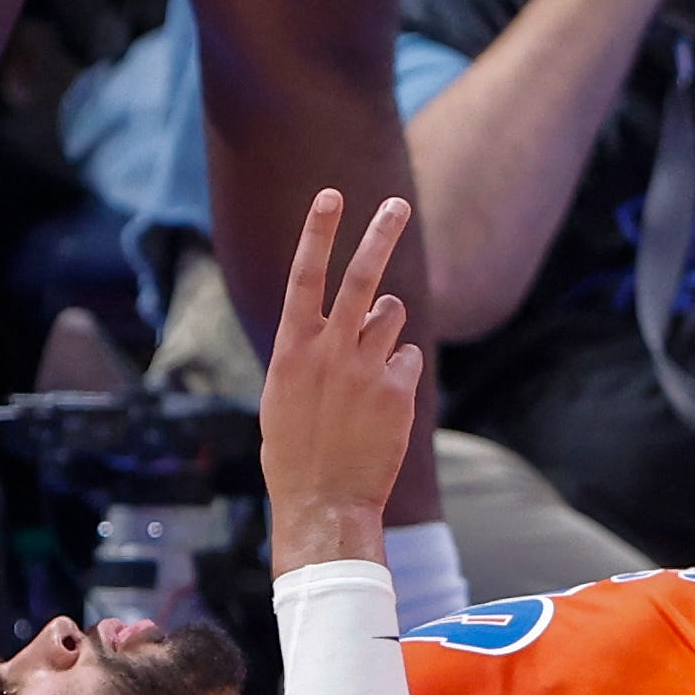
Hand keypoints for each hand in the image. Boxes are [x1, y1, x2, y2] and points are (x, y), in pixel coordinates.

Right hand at [261, 189, 425, 557]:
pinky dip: (399, 370)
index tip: (330, 195)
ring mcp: (366, 368)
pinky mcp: (398, 391)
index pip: (305, 274)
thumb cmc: (296, 447)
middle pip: (362, 276)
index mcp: (293, 346)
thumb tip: (350, 317)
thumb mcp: (286, 391)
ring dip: (386, 325)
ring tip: (367, 365)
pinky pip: (408, 357)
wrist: (324, 499)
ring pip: (391, 315)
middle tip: (396, 205)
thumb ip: (314, 348)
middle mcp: (330, 349)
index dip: (318, 232)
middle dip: (380, 235)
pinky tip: (382, 404)